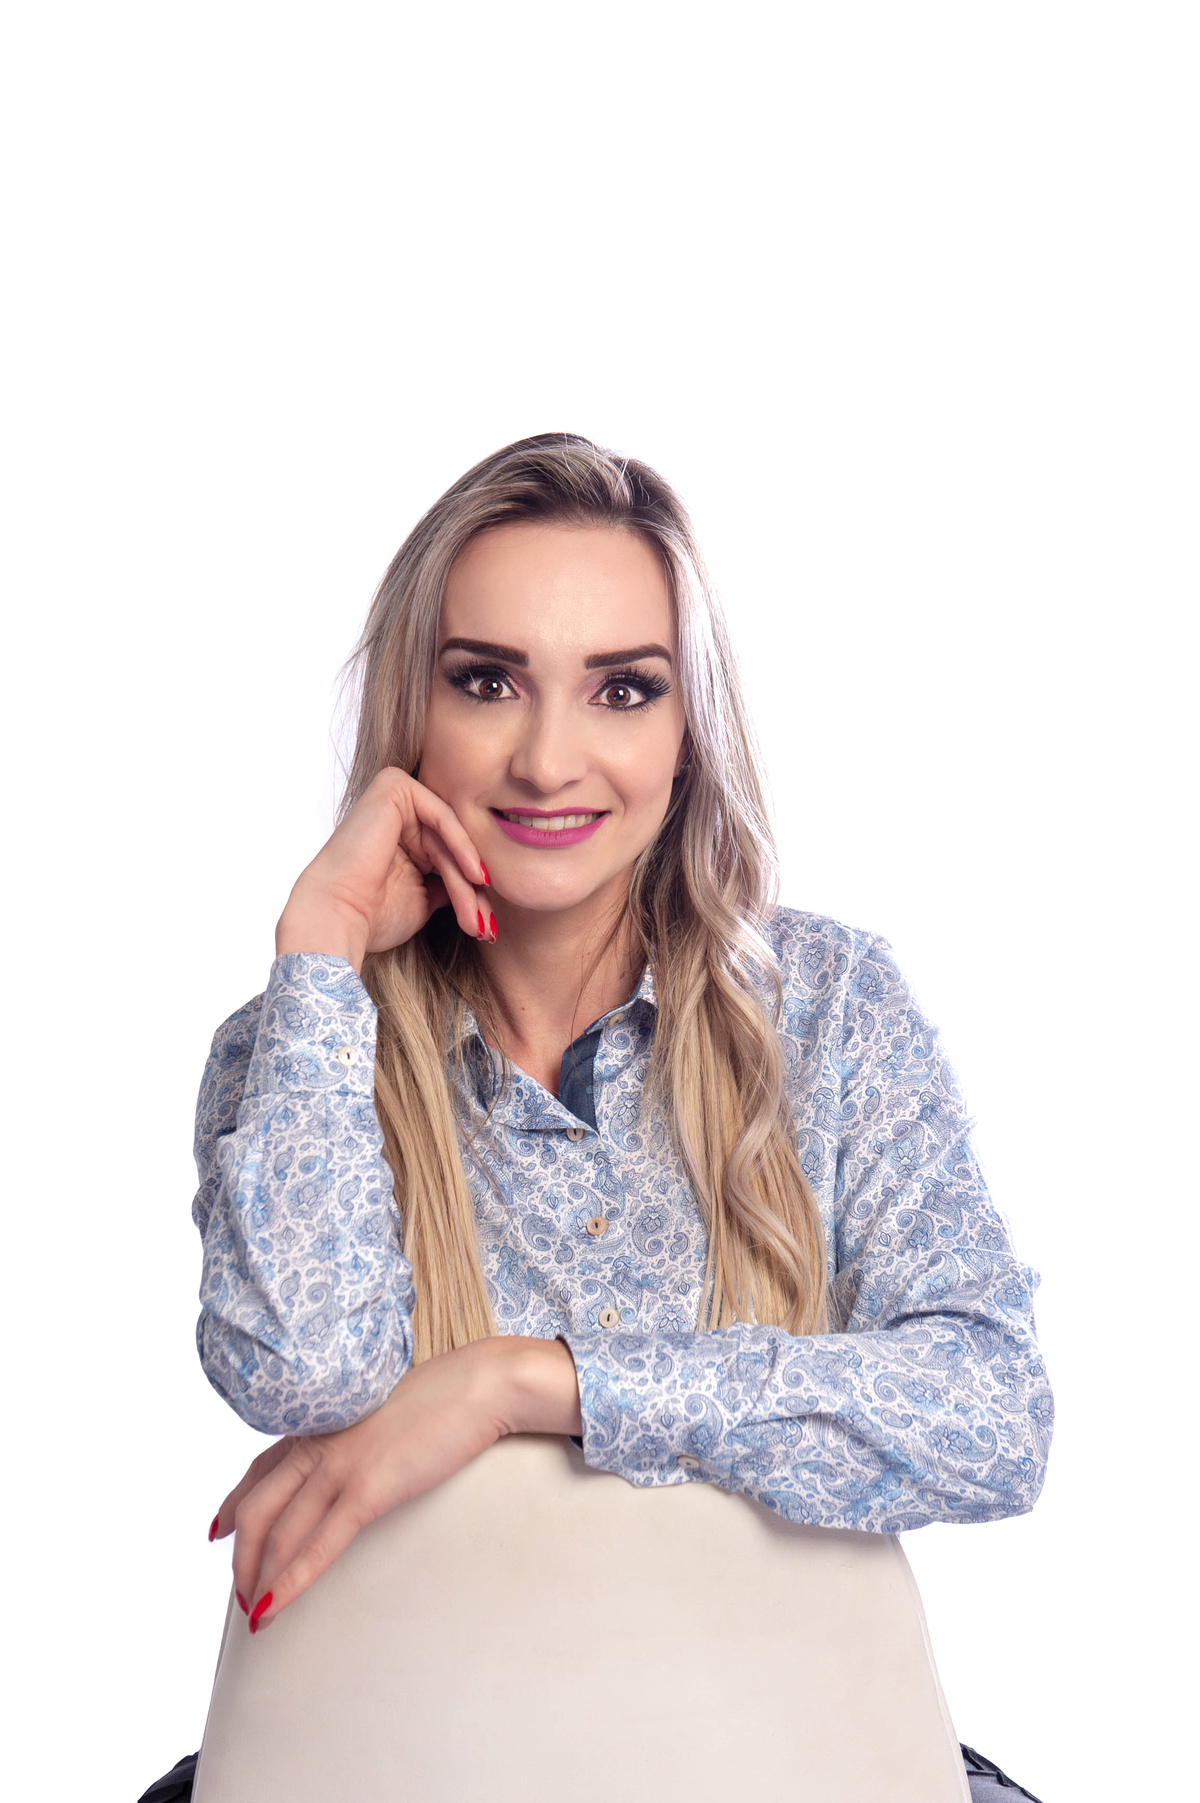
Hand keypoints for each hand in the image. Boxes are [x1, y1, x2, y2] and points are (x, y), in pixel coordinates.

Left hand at [209, 1336, 581, 1633]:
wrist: (481, 1383)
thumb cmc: (446, 1395)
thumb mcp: (387, 1411)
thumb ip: (362, 1434)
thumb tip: (362, 1456)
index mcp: (322, 1421)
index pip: (259, 1467)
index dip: (234, 1503)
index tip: (219, 1530)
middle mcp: (318, 1441)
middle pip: (257, 1507)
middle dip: (242, 1555)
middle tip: (240, 1591)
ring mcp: (339, 1465)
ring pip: (277, 1532)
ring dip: (259, 1577)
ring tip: (255, 1611)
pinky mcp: (367, 1489)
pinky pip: (317, 1545)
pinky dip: (290, 1581)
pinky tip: (274, 1607)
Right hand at [274, 766, 493, 970]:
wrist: (339, 917)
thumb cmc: (372, 915)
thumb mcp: (423, 898)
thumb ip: (449, 883)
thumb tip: (478, 885)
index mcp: (399, 835)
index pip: (446, 855)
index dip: (469, 891)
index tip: (487, 925)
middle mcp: (396, 812)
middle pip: (449, 846)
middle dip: (470, 889)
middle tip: (484, 925)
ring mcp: (394, 796)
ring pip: (449, 836)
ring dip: (466, 878)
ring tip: (477, 914)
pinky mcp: (393, 786)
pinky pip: (442, 815)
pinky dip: (462, 846)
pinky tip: (476, 876)